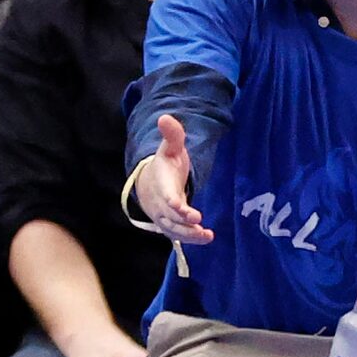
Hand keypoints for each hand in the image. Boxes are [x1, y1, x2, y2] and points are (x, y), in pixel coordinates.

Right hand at [136, 115, 213, 243]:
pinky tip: (207, 238)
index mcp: (161, 183)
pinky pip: (177, 234)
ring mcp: (163, 215)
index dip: (171, 201)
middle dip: (181, 219)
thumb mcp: (170, 149)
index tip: (179, 206)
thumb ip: (173, 136)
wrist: (150, 183)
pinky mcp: (169, 225)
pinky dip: (190, 239)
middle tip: (198, 221)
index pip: (164, 193)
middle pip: (169, 214)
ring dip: (188, 234)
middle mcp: (160, 202)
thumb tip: (165, 117)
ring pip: (172, 228)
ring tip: (207, 235)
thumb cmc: (165, 166)